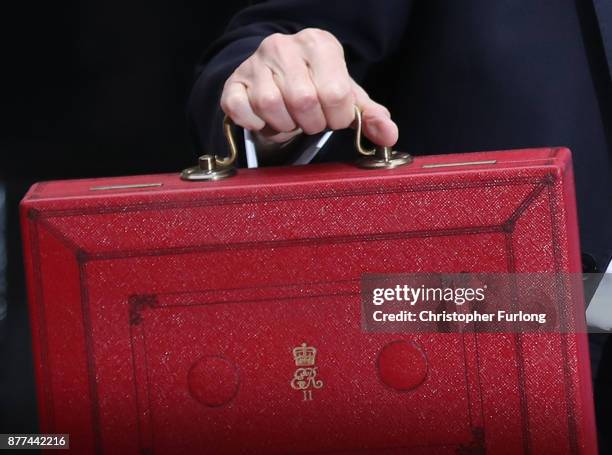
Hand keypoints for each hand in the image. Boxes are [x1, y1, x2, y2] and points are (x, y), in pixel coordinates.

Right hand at [220, 28, 397, 147]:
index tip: (333, 116)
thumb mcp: (346, 97)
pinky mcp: (232, 82)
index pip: (335, 93)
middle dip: (311, 123)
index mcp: (319, 43)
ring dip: (284, 125)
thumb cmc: (315, 87)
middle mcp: (284, 45)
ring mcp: (255, 62)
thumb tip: (389, 136)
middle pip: (304, 101)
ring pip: (271, 106)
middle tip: (310, 120)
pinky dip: (256, 124)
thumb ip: (369, 116)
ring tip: (289, 119)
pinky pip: (241, 110)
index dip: (337, 117)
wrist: (273, 78)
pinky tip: (265, 120)